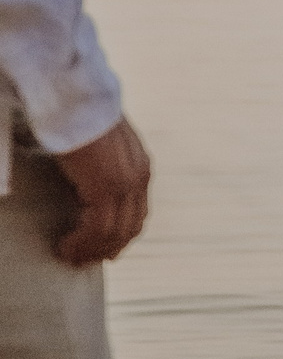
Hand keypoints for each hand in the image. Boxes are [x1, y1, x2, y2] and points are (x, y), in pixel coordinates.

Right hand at [52, 117, 150, 265]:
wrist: (78, 99)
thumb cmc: (81, 115)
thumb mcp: (102, 144)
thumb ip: (104, 164)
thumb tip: (88, 180)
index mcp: (141, 168)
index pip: (137, 213)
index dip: (120, 235)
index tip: (102, 248)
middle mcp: (140, 178)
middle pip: (130, 227)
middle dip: (107, 248)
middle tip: (83, 260)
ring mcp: (125, 184)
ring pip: (114, 232)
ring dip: (91, 250)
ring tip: (70, 257)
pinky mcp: (106, 187)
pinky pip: (98, 228)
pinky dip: (82, 242)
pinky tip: (65, 247)